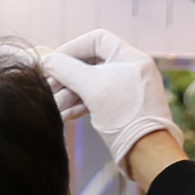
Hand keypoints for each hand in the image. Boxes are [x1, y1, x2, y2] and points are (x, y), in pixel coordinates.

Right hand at [39, 30, 178, 175]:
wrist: (148, 153)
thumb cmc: (126, 118)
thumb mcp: (92, 89)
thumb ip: (66, 70)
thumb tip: (46, 60)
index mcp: (130, 58)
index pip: (96, 40)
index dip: (72, 48)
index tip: (53, 62)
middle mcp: (130, 70)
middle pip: (90, 63)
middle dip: (67, 76)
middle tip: (49, 88)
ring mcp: (127, 89)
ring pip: (91, 83)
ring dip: (69, 93)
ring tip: (55, 107)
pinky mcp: (122, 108)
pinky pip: (97, 99)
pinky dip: (79, 105)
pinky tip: (65, 115)